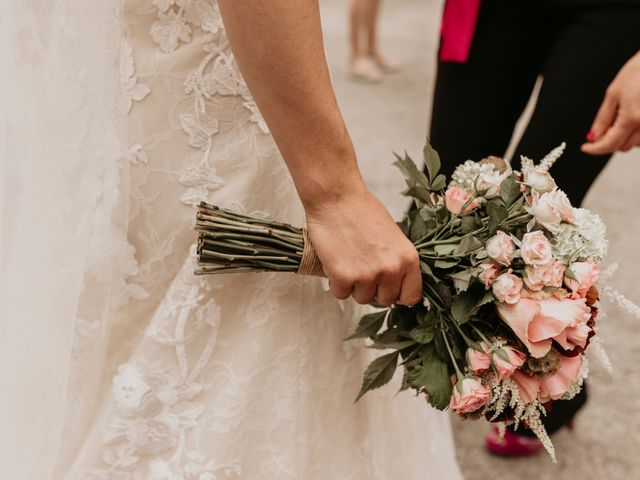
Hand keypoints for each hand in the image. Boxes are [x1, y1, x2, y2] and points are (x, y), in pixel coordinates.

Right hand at [305, 186, 421, 305]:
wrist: (336, 197)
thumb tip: (394, 282)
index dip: (398, 294)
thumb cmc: (361, 210)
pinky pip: (340, 293)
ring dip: (353, 285)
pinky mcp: (344, 277)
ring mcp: (367, 275)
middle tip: (362, 267)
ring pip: (361, 298)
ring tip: (348, 259)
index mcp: (408, 258)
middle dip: (373, 288)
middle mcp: (391, 269)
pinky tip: (335, 261)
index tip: (389, 289)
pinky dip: (335, 282)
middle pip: (385, 300)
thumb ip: (396, 260)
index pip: (411, 296)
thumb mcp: (393, 236)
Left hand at [582, 50, 639, 154]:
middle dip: (609, 141)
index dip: (594, 149)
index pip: (609, 144)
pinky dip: (635, 132)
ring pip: (635, 144)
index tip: (585, 148)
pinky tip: (632, 117)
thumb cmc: (638, 72)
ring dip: (624, 137)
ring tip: (621, 116)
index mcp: (632, 118)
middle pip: (622, 147)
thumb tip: (593, 137)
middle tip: (601, 129)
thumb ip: (603, 119)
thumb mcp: (614, 93)